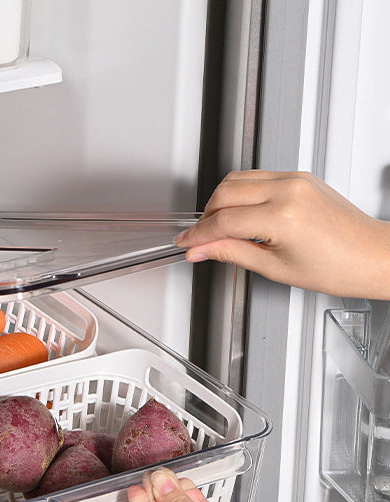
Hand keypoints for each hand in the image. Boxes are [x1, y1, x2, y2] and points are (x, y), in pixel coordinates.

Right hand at [174, 170, 389, 298]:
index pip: (223, 221)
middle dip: (206, 217)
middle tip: (199, 238)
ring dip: (219, 201)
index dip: (199, 234)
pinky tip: (237, 213)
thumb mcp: (275, 268)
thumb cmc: (336, 267)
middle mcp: (289, 190)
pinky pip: (256, 177)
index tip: (186, 243)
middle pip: (225, 193)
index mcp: (283, 216)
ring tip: (217, 227)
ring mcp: (295, 179)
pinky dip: (239, 193)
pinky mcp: (299, 177)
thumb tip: (202, 249)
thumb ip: (232, 253)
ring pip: (237, 179)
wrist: (372, 255)